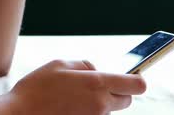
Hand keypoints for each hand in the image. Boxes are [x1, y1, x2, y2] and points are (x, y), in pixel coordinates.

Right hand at [7, 60, 146, 114]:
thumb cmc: (36, 88)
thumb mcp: (60, 64)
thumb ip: (85, 65)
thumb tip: (98, 70)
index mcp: (97, 84)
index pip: (136, 84)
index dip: (137, 79)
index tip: (133, 77)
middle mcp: (100, 104)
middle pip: (127, 100)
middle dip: (118, 92)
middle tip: (98, 86)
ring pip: (108, 109)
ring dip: (99, 103)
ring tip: (73, 98)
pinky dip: (87, 112)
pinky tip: (69, 107)